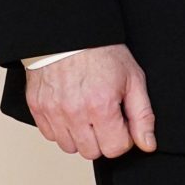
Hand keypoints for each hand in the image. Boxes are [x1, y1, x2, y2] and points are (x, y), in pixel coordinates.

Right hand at [25, 43, 156, 159]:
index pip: (115, 149)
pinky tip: (70, 109)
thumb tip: (147, 144)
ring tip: (87, 112)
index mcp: (101, 106)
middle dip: (102, 138)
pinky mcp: (37, 108)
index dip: (123, 136)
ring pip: (70, 147)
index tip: (121, 120)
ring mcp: (53, 111)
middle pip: (92, 152)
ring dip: (81, 136)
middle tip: (105, 114)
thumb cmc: (103, 52)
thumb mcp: (133, 78)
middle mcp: (75, 112)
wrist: (70, 32)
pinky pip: (50, 135)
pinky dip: (62, 128)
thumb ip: (142, 115)